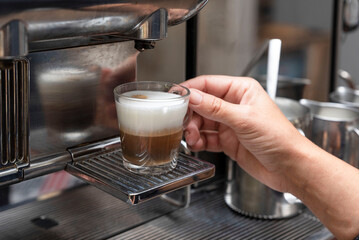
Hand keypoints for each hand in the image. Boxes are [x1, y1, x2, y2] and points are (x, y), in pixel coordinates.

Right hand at [181, 75, 305, 191]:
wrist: (289, 167)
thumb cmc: (279, 138)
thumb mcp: (244, 119)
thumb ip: (215, 108)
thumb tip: (193, 96)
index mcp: (241, 90)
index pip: (208, 84)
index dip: (191, 90)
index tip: (175, 96)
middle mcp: (234, 105)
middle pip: (201, 104)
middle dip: (191, 114)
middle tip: (184, 124)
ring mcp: (230, 123)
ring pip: (202, 122)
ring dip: (193, 130)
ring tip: (192, 138)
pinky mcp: (227, 140)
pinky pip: (206, 137)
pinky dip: (199, 141)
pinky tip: (198, 144)